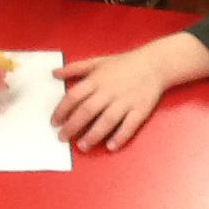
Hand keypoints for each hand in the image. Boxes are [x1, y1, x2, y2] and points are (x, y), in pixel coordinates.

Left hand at [50, 33, 208, 151]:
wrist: (154, 64)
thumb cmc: (123, 64)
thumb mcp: (97, 62)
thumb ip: (74, 68)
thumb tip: (54, 73)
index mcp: (97, 79)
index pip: (74, 96)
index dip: (61, 110)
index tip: (54, 122)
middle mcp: (109, 91)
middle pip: (87, 111)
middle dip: (72, 126)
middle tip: (62, 137)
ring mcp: (125, 101)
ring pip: (106, 121)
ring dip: (93, 135)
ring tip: (82, 146)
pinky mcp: (140, 110)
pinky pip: (129, 126)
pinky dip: (120, 137)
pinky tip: (110, 146)